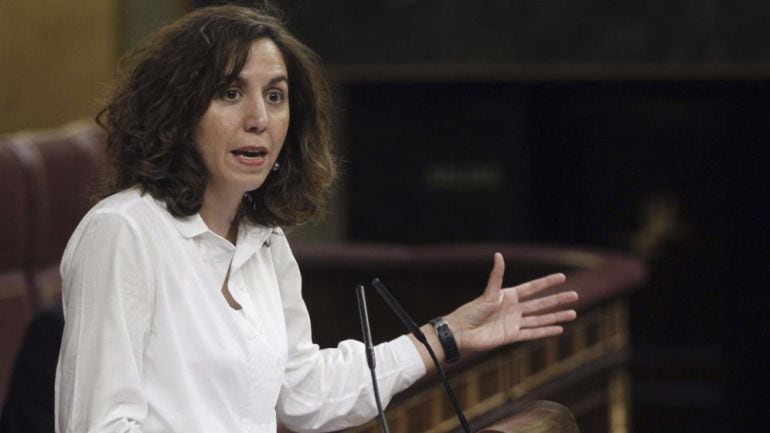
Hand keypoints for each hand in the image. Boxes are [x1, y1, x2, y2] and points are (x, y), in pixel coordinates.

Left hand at [445, 252, 577, 352]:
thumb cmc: (472, 310)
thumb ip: (496, 276)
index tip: (563, 277)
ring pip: (540, 318)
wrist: (462, 332)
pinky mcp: (512, 336)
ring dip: (556, 316)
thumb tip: (499, 255)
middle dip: (558, 300)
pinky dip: (546, 331)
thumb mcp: (488, 293)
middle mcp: (514, 308)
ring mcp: (514, 322)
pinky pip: (533, 333)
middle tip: (575, 295)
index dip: (547, 282)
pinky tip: (559, 329)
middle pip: (541, 303)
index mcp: (509, 295)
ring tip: (573, 313)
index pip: (533, 287)